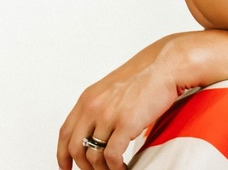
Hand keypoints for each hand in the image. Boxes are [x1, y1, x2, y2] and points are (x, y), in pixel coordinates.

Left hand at [57, 37, 182, 169]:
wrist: (164, 68)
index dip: (62, 155)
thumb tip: (96, 132)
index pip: (65, 133)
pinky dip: (115, 168)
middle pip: (75, 148)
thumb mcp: (112, 89)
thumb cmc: (144, 77)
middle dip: (84, 166)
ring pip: (93, 156)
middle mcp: (94, 106)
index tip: (66, 166)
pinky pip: (112, 156)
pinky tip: (122, 167)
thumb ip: (100, 107)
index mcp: (88, 98)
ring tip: (113, 169)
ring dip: (102, 169)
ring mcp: (109, 115)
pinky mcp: (125, 123)